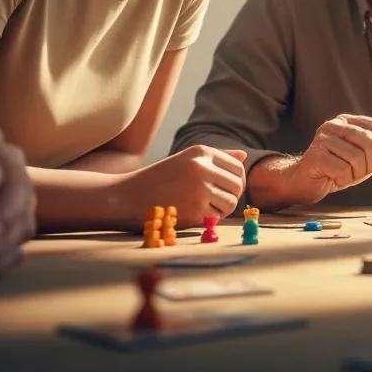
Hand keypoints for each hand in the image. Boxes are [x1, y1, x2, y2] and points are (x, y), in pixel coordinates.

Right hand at [122, 145, 247, 227]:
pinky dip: (210, 219)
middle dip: (233, 196)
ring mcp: (199, 190)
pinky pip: (216, 217)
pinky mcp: (194, 211)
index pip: (238, 167)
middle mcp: (202, 168)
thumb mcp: (185, 160)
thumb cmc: (159, 178)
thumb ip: (216, 158)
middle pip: (238, 186)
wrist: (127, 196)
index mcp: (201, 152)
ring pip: (231, 203)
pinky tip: (195, 214)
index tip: (227, 187)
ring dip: (223, 209)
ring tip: (205, 207)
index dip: (237, 179)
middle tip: (219, 201)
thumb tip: (244, 156)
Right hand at [291, 115, 371, 202]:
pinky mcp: (315, 155)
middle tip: (361, 174)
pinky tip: (335, 179)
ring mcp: (322, 138)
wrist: (304, 182)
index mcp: (346, 121)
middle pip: (367, 140)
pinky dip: (344, 180)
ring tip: (345, 176)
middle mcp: (333, 125)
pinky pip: (342, 170)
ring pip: (356, 157)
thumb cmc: (334, 169)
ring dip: (356, 174)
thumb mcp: (360, 160)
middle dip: (370, 163)